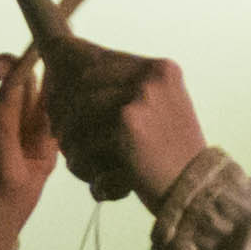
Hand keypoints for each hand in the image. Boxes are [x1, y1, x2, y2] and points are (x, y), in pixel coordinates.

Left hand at [0, 0, 201, 207]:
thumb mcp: (113, 123)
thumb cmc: (148, 165)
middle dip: (71, 128)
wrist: (200, 200)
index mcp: (142, 65)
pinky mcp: (128, 119)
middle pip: (61, 88)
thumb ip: (70, 94)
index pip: (60, 19)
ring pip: (67, 122)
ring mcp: (137, 91)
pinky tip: (125, 177)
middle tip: (116, 150)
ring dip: (83, 157)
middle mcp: (144, 69)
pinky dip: (94, 174)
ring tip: (122, 165)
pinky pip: (78, 148)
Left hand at [37, 43, 204, 206]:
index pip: (100, 58)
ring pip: (79, 107)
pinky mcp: (127, 125)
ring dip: (69, 135)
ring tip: (74, 156)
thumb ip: (131, 90)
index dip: (70, 73)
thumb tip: (78, 71)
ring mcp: (139, 98)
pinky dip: (80, 159)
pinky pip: (85, 137)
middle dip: (64, 105)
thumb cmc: (173, 157)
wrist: (196, 191)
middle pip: (84, 80)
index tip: (54, 87)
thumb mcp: (162, 110)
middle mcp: (151, 77)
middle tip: (59, 131)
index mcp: (160, 69)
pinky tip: (88, 175)